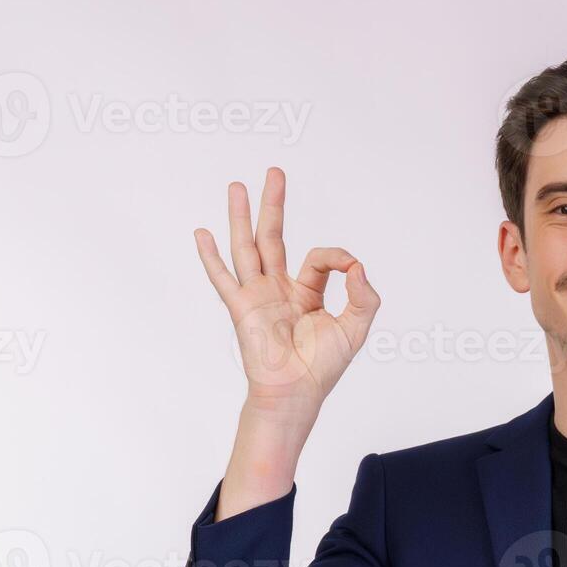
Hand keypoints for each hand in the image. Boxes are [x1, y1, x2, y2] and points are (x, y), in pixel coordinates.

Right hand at [194, 167, 380, 418]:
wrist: (296, 394)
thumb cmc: (322, 367)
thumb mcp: (355, 327)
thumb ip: (364, 295)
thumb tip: (359, 265)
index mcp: (305, 292)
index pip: (319, 258)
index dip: (339, 257)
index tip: (352, 268)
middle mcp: (278, 289)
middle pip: (273, 237)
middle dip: (274, 204)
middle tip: (275, 172)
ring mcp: (257, 296)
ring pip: (248, 247)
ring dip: (241, 216)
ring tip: (236, 186)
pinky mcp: (242, 309)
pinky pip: (224, 279)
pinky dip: (212, 257)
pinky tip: (202, 234)